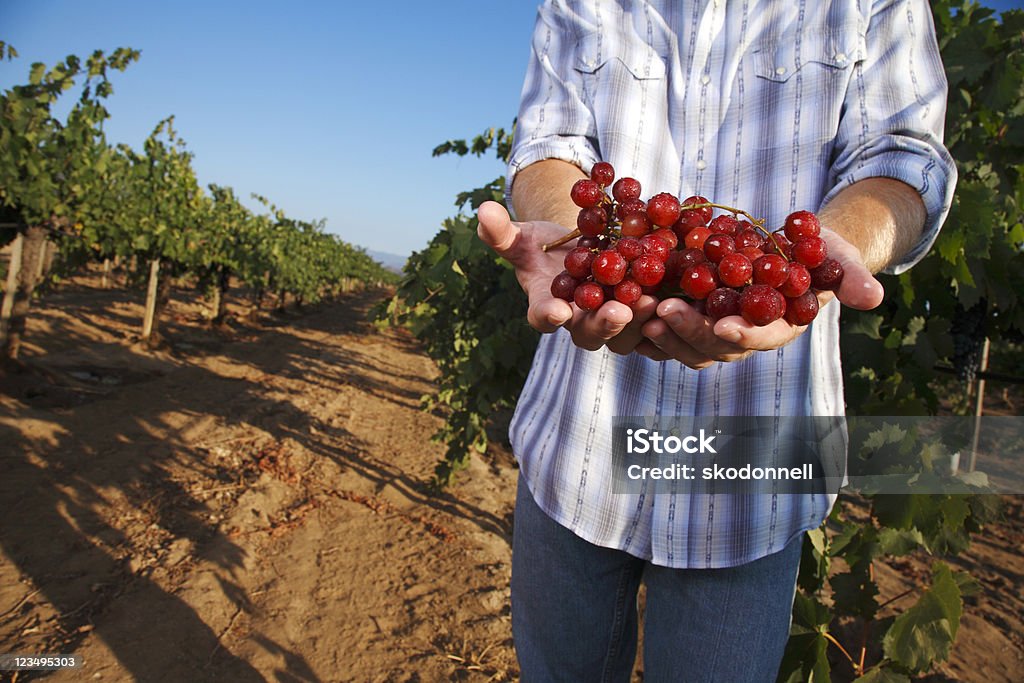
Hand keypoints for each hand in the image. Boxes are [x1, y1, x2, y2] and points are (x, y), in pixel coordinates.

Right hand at [477, 200, 663, 354]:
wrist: (580, 250)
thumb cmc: (545, 249)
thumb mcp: (522, 237)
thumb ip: (501, 231)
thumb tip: (483, 210)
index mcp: (546, 308)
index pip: (542, 317)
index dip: (548, 316)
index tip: (555, 311)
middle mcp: (579, 323)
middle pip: (590, 333)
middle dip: (604, 324)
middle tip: (618, 312)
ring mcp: (611, 322)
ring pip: (625, 334)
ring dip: (638, 321)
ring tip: (651, 302)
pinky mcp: (638, 316)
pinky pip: (651, 324)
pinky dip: (662, 315)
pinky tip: (676, 296)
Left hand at [641, 227, 884, 368]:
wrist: (785, 243)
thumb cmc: (815, 251)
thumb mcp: (836, 255)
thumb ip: (850, 276)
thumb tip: (875, 297)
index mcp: (776, 327)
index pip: (760, 338)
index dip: (744, 335)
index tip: (725, 326)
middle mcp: (741, 335)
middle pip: (713, 345)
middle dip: (690, 331)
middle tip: (664, 312)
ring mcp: (711, 327)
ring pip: (684, 342)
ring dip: (662, 331)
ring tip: (640, 311)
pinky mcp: (688, 313)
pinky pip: (664, 324)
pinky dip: (645, 317)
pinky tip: (626, 301)